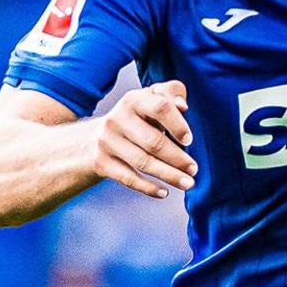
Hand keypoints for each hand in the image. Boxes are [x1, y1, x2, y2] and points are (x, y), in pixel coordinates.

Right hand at [91, 80, 196, 198]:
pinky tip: (164, 192)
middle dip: (177, 158)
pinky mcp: (102, 163)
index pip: (159, 107)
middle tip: (194, 169)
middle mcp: (117, 119)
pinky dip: (148, 188)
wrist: (92, 138)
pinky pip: (128, 179)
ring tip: (187, 183)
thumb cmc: (134, 118)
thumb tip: (182, 106)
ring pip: (143, 162)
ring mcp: (107, 142)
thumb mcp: (149, 99)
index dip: (177, 124)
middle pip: (153, 141)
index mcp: (133, 100)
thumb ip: (170, 94)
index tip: (189, 140)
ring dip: (168, 175)